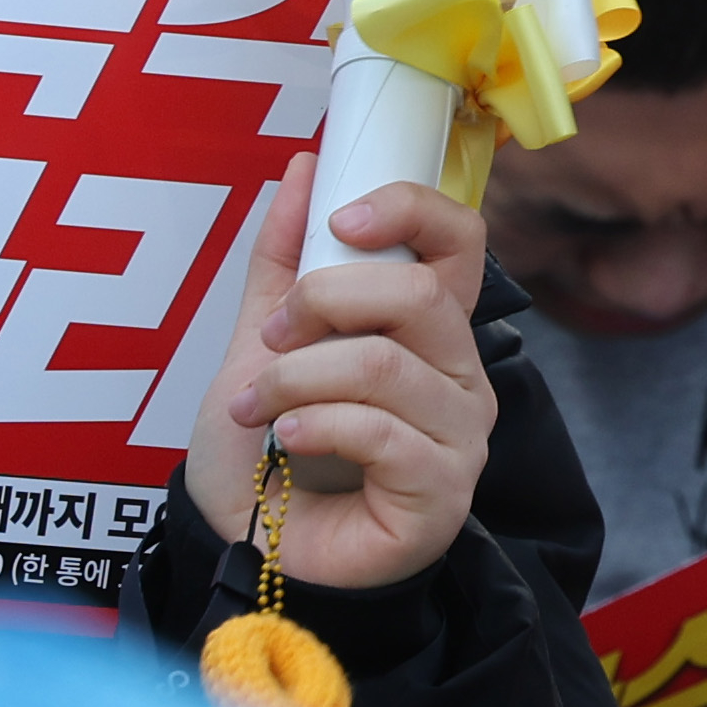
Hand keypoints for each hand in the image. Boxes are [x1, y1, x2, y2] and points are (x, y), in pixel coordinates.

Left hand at [181, 155, 495, 591]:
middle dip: (324, 299)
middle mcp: (460, 376)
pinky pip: (382, 433)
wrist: (244, 539)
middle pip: (418, 296)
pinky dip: (316, 425)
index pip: (461, 240)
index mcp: (428, 327)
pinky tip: (285, 439)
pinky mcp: (442, 496)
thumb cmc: (265, 442)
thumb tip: (304, 166)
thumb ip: (283, 256)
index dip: (410, 209)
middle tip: (272, 336)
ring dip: (295, 377)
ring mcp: (459, 439)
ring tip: (251, 404)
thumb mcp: (261, 336)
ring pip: (386, 365)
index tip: (342, 218)